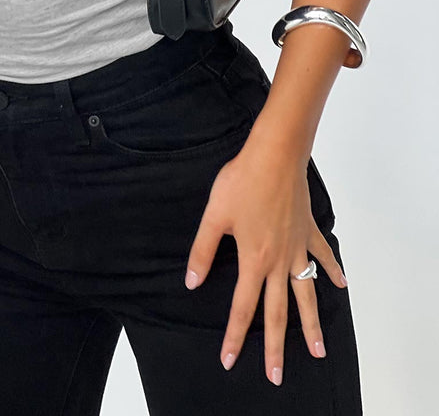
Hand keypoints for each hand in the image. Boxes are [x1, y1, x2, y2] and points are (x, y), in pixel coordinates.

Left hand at [184, 135, 347, 385]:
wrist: (275, 156)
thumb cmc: (242, 182)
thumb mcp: (215, 216)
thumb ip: (203, 251)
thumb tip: (192, 282)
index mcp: (253, 260)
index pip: (242, 306)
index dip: (234, 335)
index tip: (229, 360)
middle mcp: (279, 261)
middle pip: (278, 312)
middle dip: (276, 346)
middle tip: (276, 376)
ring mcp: (298, 248)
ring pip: (306, 293)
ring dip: (312, 324)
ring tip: (319, 350)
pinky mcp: (309, 230)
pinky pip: (322, 256)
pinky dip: (332, 270)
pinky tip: (341, 284)